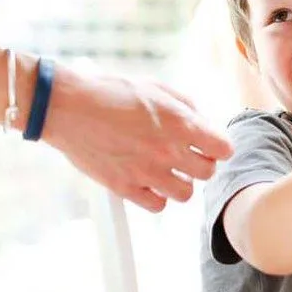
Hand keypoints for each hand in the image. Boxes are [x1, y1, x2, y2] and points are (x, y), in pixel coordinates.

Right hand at [42, 64, 232, 211]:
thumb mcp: (157, 87)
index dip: (219, 146)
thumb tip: (203, 123)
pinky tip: (148, 180)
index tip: (211, 145)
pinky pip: (157, 205)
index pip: (223, 148)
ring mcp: (146, 171)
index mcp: (180, 123)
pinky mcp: (125, 187)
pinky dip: (156, 195)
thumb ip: (186, 107)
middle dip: (201, 163)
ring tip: (167, 169)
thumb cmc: (112, 92)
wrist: (69, 107)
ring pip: (185, 193)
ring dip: (180, 181)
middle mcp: (168, 150)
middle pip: (207, 173)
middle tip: (188, 156)